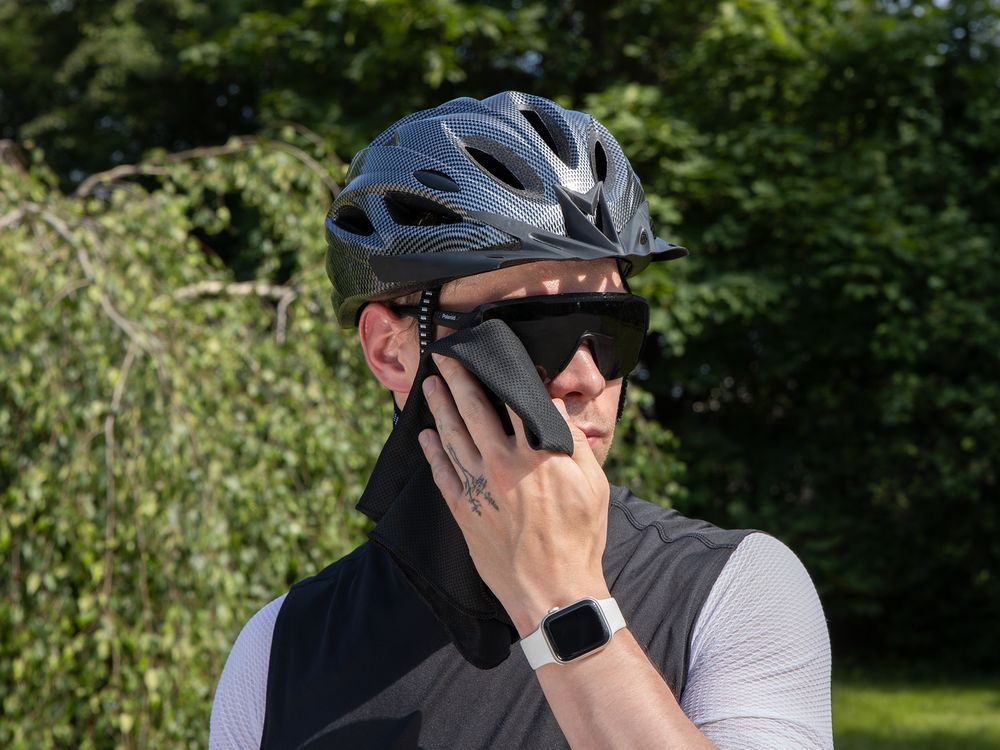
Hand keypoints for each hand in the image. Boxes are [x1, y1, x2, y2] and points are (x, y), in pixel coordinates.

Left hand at [418, 353, 611, 636]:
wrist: (554, 592)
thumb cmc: (580, 539)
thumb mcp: (593, 486)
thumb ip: (572, 444)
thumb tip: (554, 409)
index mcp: (537, 454)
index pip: (515, 401)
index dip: (503, 374)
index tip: (494, 356)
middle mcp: (502, 464)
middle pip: (474, 409)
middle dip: (458, 378)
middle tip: (445, 356)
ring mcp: (479, 487)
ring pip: (452, 436)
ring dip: (440, 407)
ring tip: (430, 385)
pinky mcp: (463, 511)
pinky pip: (441, 474)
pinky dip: (432, 452)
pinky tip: (426, 436)